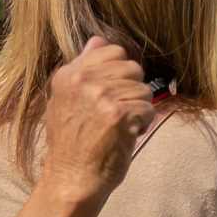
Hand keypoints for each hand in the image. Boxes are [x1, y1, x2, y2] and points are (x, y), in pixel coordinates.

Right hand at [36, 37, 154, 199]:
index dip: (120, 73)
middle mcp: (83, 80)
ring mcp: (101, 95)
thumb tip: (98, 40)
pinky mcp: (119, 113)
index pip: (112, 50)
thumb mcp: (67, 99)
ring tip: (118, 125)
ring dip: (138, 109)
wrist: (71, 177)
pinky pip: (148, 107)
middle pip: (132, 67)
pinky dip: (143, 123)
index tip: (110, 93)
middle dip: (131, 90)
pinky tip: (125, 134)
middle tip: (114, 113)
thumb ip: (84, 68)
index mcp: (68, 74)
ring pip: (143, 89)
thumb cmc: (73, 141)